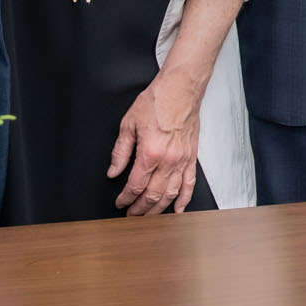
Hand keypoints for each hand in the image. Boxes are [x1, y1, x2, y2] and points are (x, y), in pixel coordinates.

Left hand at [109, 66, 205, 215]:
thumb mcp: (128, 124)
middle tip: (131, 215)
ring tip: (149, 216)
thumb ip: (120, 152)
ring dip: (159, 209)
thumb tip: (113, 171)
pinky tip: (178, 209)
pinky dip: (184, 200)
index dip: (126, 198)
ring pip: (170, 194)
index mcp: (150, 153)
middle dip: (140, 209)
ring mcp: (182, 161)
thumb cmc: (157, 101)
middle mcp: (168, 161)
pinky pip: (189, 184)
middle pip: (153, 195)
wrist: (180, 89)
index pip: (135, 185)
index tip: (120, 203)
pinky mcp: (191, 158)